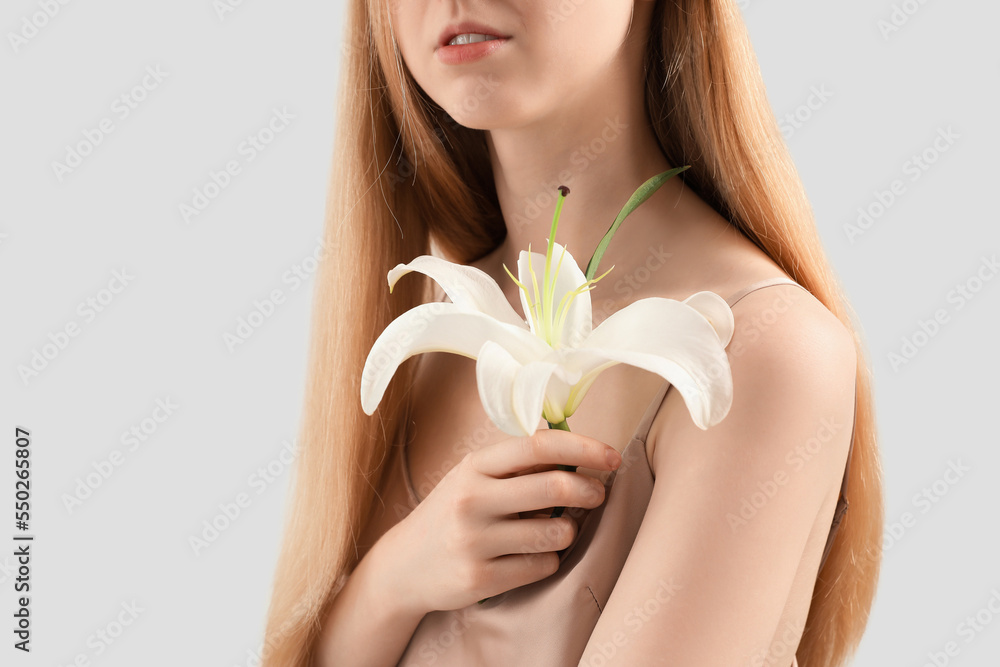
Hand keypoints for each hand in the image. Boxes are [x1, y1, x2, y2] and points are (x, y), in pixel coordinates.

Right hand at [381, 429, 621, 613]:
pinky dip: (549, 559)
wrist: (403, 566)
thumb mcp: (473, 479)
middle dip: (589, 490)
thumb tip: (579, 452)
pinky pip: (542, 566)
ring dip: (568, 531)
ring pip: (555, 533)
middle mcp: (472, 500)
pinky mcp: (481, 578)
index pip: (538, 446)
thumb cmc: (452, 514)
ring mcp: (475, 541)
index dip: (583, 447)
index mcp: (474, 467)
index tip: (611, 456)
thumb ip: (518, 466)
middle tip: (597, 494)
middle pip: (554, 487)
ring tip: (557, 530)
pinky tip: (533, 555)